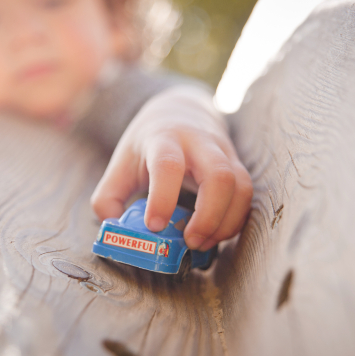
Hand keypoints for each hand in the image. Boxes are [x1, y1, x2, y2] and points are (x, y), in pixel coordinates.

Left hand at [90, 85, 252, 250]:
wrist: (180, 111)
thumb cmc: (148, 144)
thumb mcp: (120, 163)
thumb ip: (108, 197)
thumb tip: (114, 229)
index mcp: (164, 139)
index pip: (168, 166)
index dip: (163, 198)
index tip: (155, 226)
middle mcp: (200, 142)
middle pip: (218, 176)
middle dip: (208, 216)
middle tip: (190, 243)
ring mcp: (223, 152)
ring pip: (240, 186)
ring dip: (226, 222)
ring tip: (202, 244)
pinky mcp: (237, 165)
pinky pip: (247, 194)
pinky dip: (235, 220)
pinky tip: (216, 234)